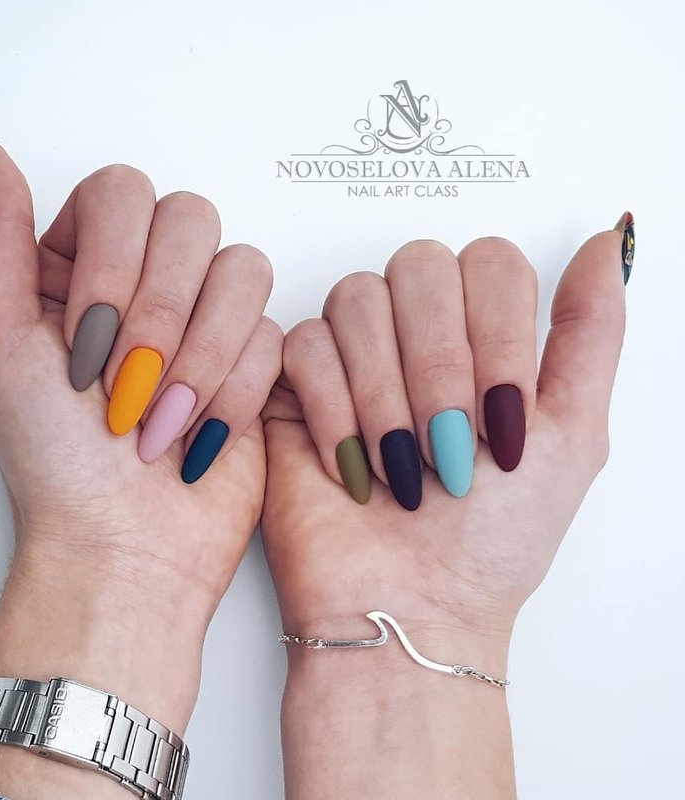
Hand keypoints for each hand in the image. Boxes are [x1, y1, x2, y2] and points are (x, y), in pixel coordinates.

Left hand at [0, 117, 280, 798]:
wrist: (125, 548)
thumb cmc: (53, 462)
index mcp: (82, 267)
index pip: (123, 192)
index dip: (116, 263)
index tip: (86, 343)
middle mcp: (148, 283)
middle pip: (191, 219)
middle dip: (161, 312)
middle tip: (126, 386)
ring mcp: (206, 320)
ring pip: (243, 268)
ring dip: (201, 355)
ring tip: (161, 418)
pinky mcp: (255, 360)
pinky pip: (273, 333)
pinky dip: (233, 392)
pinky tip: (200, 434)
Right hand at [262, 224, 629, 797]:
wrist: (409, 604)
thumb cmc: (492, 540)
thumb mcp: (575, 433)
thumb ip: (593, 330)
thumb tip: (608, 242)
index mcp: (482, 337)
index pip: (490, 263)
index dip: (497, 334)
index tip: (504, 419)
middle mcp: (416, 334)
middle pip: (420, 266)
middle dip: (437, 364)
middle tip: (447, 442)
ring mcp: (354, 354)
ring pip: (357, 297)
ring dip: (385, 391)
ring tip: (398, 462)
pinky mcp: (295, 384)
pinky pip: (304, 343)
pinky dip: (334, 408)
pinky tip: (352, 463)